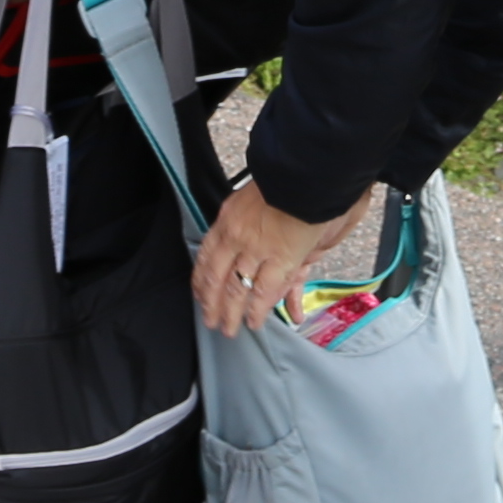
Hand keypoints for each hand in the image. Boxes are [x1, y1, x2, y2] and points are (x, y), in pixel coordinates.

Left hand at [191, 175, 370, 333]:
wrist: (303, 173)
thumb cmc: (282, 181)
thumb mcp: (249, 195)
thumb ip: (241, 217)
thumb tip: (234, 227)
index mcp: (226, 219)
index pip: (206, 255)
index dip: (201, 279)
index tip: (199, 294)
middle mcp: (235, 236)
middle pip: (216, 278)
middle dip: (211, 303)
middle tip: (209, 321)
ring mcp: (256, 249)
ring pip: (236, 289)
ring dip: (230, 313)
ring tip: (228, 329)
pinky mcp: (280, 258)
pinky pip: (264, 291)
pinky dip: (258, 309)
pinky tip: (255, 321)